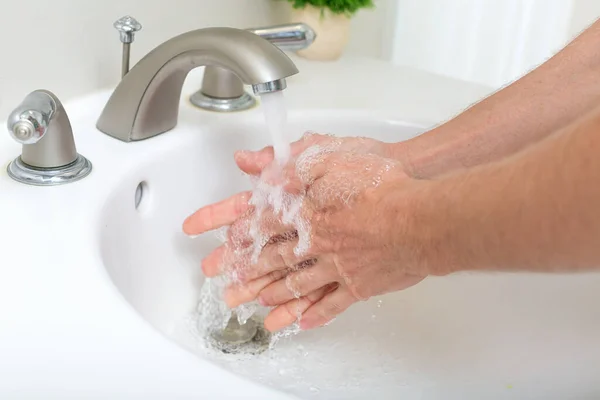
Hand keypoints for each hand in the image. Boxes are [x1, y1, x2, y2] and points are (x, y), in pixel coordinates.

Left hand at [184, 133, 429, 330]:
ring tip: (251, 307)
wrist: (422, 217)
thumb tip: (248, 160)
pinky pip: (331, 304)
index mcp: (305, 212)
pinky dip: (314, 314)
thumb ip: (287, 159)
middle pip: (270, 261)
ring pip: (296, 286)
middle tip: (220, 287)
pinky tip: (300, 323)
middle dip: (242, 274)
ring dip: (271, 297)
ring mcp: (337, 268)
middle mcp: (315, 244)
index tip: (204, 240)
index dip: (228, 231)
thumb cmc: (382, 183)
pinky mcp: (360, 285)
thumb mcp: (331, 155)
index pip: (257, 222)